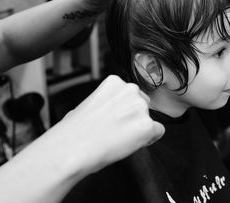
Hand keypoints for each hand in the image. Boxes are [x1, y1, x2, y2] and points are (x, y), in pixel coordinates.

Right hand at [47, 75, 164, 178]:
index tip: (116, 119)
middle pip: (143, 105)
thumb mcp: (88, 104)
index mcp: (115, 82)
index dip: (124, 110)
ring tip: (119, 138)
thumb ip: (106, 102)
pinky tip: (131, 144)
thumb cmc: (74, 131)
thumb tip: (111, 112)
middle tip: (117, 131)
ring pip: (150, 119)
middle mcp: (131, 90)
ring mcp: (140, 108)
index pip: (131, 95)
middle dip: (134, 117)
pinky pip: (158, 133)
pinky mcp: (147, 126)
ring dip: (140, 129)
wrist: (72, 148)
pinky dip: (148, 140)